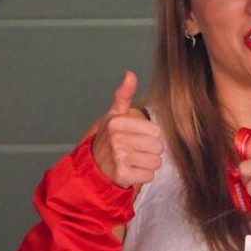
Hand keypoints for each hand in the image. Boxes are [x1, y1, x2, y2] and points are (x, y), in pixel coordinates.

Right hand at [91, 71, 162, 187]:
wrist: (93, 166)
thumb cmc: (107, 140)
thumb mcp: (114, 115)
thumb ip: (124, 95)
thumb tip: (130, 74)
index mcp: (118, 122)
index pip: (156, 131)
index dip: (149, 136)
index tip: (135, 138)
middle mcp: (118, 139)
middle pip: (157, 147)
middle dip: (149, 151)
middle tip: (134, 151)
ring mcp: (120, 158)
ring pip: (155, 162)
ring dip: (147, 164)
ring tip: (132, 161)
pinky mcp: (123, 175)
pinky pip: (149, 176)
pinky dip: (142, 176)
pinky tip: (131, 171)